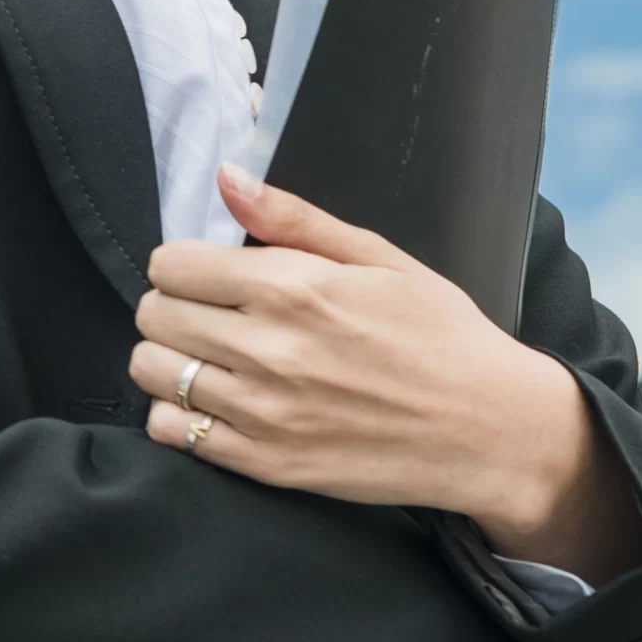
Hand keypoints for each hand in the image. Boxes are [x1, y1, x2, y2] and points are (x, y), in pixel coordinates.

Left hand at [130, 165, 641, 586]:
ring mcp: (262, 413)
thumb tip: (226, 177)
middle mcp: (267, 349)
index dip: (184, 263)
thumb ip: (291, 217)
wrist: (489, 430)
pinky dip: (179, 413)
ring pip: (152, 372)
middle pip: (154, 314)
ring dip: (170, 358)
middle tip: (210, 312)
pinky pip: (173, 432)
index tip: (209, 273)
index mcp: (292, 287)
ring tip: (210, 356)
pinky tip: (216, 401)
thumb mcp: (379, 256)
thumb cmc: (441, 335)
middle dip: (173, 305)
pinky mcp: (265, 465)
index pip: (171, 264)